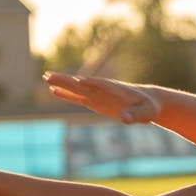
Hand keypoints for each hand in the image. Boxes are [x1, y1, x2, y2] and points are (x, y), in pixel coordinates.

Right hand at [44, 72, 160, 123]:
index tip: (78, 81)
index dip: (92, 83)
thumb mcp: (146, 113)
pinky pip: (79, 98)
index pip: (102, 85)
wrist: (149, 102)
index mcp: (117, 90)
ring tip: (46, 78)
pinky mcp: (96, 101)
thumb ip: (136, 116)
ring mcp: (99, 95)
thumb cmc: (149, 107)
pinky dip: (67, 95)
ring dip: (63, 84)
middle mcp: (104, 90)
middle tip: (49, 76)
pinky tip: (54, 91)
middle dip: (68, 80)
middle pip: (83, 84)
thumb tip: (125, 120)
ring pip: (77, 89)